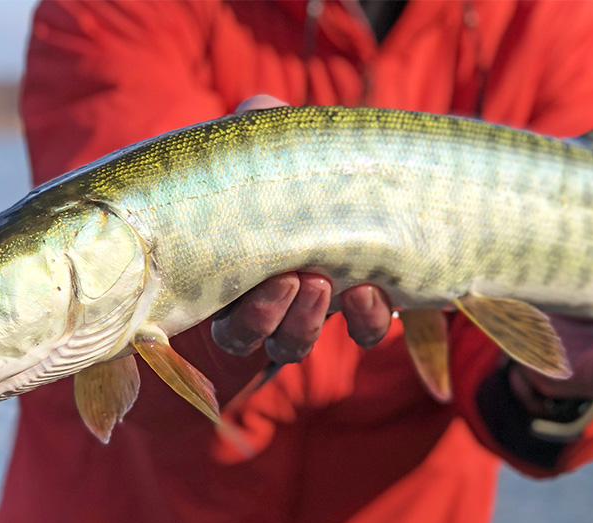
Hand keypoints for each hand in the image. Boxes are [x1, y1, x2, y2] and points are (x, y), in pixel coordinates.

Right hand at [211, 95, 395, 362]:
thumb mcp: (268, 150)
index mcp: (229, 275)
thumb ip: (257, 130)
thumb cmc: (287, 173)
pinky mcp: (361, 311)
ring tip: (324, 283)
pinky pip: (363, 333)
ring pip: (292, 344)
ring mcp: (309, 312)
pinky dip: (367, 320)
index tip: (264, 278)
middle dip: (267, 315)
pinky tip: (374, 291)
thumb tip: (260, 107)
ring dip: (306, 323)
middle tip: (292, 278)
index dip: (240, 313)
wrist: (348, 186)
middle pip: (249, 336)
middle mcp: (262, 307)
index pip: (218, 314)